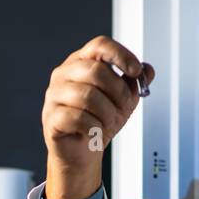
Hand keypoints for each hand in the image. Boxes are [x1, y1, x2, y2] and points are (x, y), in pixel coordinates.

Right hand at [41, 35, 155, 198]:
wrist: (82, 153)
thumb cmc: (98, 122)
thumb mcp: (123, 101)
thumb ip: (134, 84)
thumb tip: (147, 70)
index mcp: (81, 62)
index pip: (100, 45)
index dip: (120, 55)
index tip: (136, 71)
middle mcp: (64, 74)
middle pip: (96, 70)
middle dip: (118, 92)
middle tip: (123, 107)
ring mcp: (54, 95)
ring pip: (88, 96)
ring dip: (107, 113)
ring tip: (107, 123)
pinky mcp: (52, 118)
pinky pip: (78, 118)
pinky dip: (93, 127)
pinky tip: (94, 132)